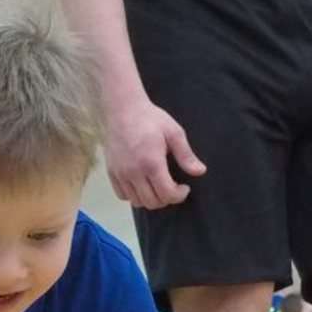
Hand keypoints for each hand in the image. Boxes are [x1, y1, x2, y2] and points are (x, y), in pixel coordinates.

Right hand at [105, 93, 205, 209]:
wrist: (123, 109)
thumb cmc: (150, 118)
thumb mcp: (174, 133)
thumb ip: (186, 155)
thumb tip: (200, 171)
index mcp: (152, 163)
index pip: (167, 194)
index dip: (179, 195)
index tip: (184, 187)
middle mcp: (134, 172)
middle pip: (152, 202)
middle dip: (167, 199)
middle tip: (172, 187)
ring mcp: (120, 173)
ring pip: (137, 202)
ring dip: (151, 199)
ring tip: (158, 186)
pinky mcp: (111, 172)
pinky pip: (122, 196)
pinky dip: (134, 196)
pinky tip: (142, 184)